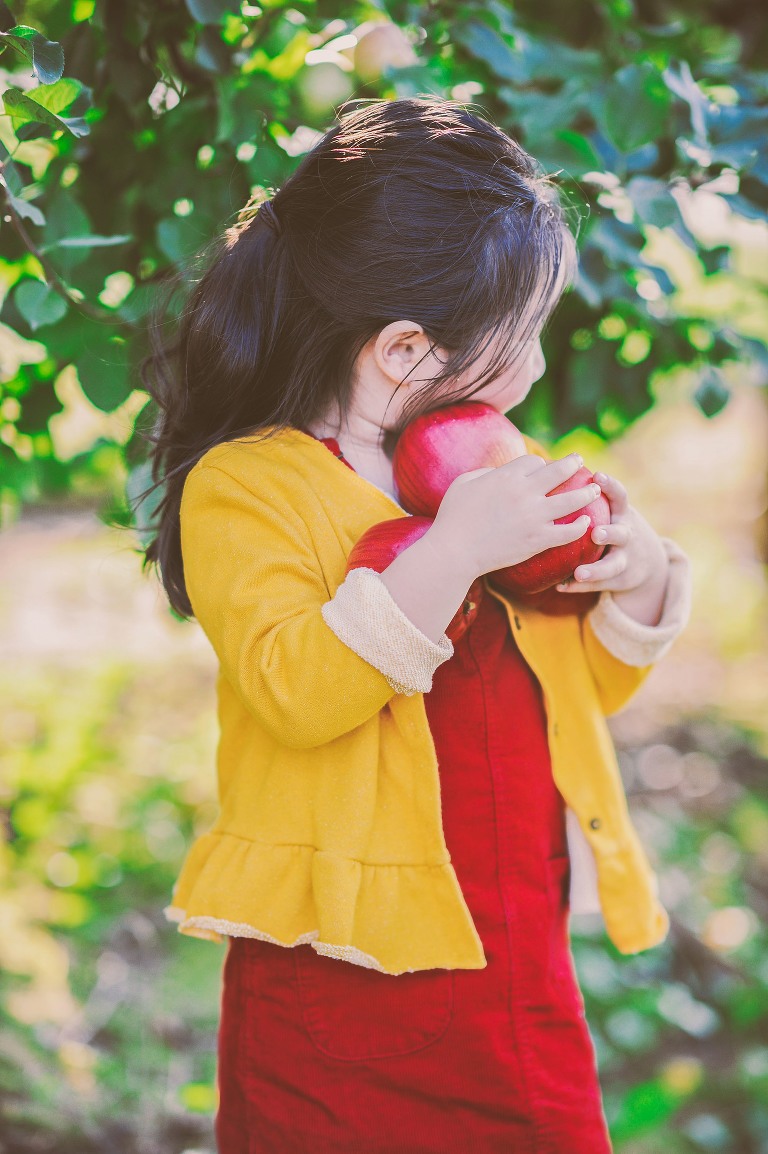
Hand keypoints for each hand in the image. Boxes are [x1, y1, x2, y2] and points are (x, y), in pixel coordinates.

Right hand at [427, 452, 601, 582]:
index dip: (541, 465)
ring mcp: (534, 516)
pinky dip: (580, 526)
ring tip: (595, 489)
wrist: (454, 551)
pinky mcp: (538, 539)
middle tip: (581, 462)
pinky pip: (568, 531)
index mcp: (506, 476)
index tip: (544, 470)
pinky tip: (586, 523)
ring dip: (587, 493)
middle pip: (559, 472)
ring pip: (571, 499)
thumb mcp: (463, 483)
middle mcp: (524, 492)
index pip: (535, 462)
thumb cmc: (453, 517)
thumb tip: (499, 472)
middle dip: (573, 464)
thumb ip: (484, 473)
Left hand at [555, 471, 669, 624]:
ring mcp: (625, 559)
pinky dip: (580, 586)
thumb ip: (591, 499)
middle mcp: (628, 536)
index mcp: (623, 515)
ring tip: (579, 572)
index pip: (620, 497)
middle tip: (596, 533)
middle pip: (622, 534)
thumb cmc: (616, 526)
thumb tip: (549, 475)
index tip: (598, 476)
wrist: (649, 561)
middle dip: (610, 533)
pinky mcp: (620, 580)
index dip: (611, 486)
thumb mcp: (614, 512)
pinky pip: (599, 585)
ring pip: (613, 565)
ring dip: (595, 569)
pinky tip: (561, 586)